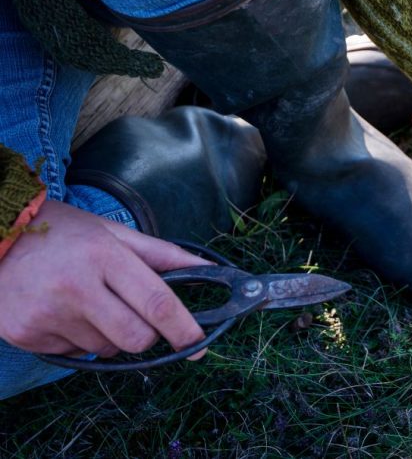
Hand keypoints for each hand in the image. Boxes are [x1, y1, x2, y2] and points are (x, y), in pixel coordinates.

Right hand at [0, 201, 211, 358]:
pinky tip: (63, 311)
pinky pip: (76, 354)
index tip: (200, 343)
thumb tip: (209, 270)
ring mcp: (47, 315)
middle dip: (148, 335)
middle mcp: (75, 287)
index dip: (183, 328)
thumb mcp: (113, 233)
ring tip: (88, 302)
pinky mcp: (26, 335)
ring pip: (107, 349)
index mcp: (103, 256)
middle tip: (137, 314)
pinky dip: (79, 339)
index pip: (156, 302)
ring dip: (110, 334)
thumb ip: (163, 255)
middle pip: (136, 338)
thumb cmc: (61, 233)